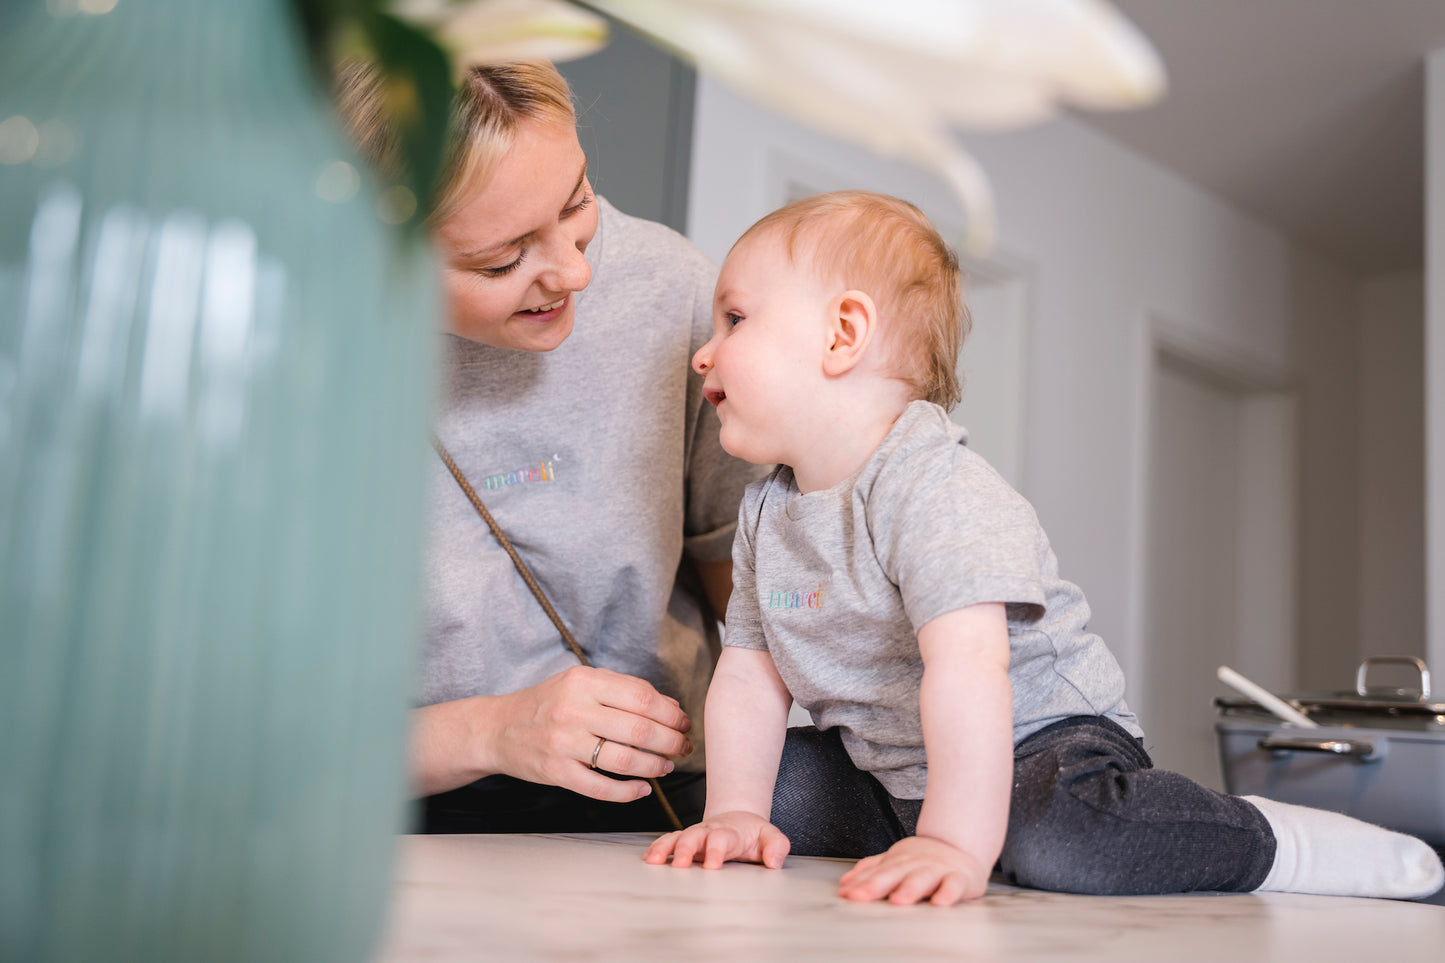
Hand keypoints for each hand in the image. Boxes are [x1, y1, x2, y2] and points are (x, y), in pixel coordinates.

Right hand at [484, 665, 692, 801]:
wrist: (498, 728)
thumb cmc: (548, 703)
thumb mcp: (582, 683)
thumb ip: (623, 690)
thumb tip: (671, 707)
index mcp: (584, 681)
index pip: (642, 697)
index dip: (671, 713)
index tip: (683, 722)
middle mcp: (574, 710)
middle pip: (639, 730)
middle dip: (671, 742)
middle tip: (683, 748)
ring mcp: (563, 743)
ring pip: (624, 761)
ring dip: (654, 767)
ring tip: (666, 766)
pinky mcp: (556, 772)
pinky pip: (601, 787)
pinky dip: (628, 792)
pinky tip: (642, 789)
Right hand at [644, 811, 789, 868]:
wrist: (738, 820)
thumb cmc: (753, 834)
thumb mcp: (771, 837)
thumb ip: (777, 846)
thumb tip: (775, 862)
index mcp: (730, 832)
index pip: (722, 838)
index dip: (716, 849)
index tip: (712, 865)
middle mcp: (708, 832)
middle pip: (694, 836)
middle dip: (686, 849)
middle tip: (681, 864)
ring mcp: (694, 836)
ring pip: (677, 837)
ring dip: (666, 848)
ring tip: (654, 860)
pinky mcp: (684, 842)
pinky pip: (668, 842)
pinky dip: (658, 849)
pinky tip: (649, 859)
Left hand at [837, 836, 990, 905]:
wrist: (961, 847)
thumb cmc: (924, 859)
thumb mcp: (895, 860)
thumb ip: (871, 870)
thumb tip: (845, 882)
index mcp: (898, 861)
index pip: (877, 872)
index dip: (860, 883)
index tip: (846, 894)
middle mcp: (916, 864)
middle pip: (894, 873)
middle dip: (877, 885)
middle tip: (861, 896)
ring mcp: (937, 870)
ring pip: (922, 878)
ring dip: (910, 889)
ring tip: (898, 900)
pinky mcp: (959, 878)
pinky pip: (953, 886)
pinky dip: (947, 894)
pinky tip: (940, 903)